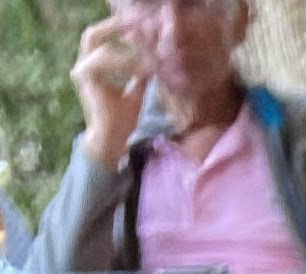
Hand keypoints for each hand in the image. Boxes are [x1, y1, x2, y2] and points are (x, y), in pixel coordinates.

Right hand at [70, 14, 149, 170]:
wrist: (112, 141)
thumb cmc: (121, 121)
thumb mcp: (135, 93)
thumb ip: (139, 77)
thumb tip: (150, 63)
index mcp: (92, 67)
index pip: (100, 40)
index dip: (116, 31)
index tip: (136, 28)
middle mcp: (83, 66)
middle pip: (91, 34)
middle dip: (112, 28)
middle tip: (134, 26)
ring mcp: (81, 71)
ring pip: (103, 49)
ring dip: (127, 53)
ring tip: (147, 60)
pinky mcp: (84, 77)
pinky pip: (104, 60)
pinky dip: (124, 63)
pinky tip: (140, 70)